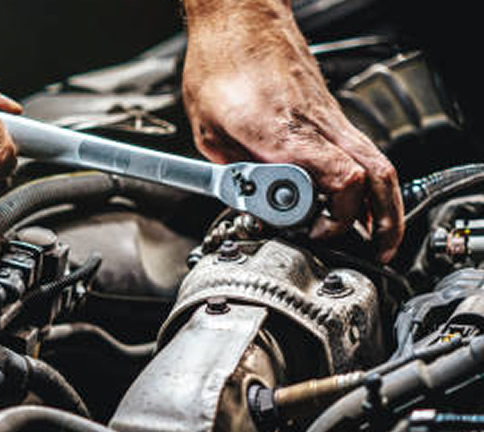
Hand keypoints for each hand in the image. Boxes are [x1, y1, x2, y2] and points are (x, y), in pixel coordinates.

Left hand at [181, 0, 403, 261]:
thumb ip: (232, 171)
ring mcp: (328, 117)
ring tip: (377, 237)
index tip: (309, 231)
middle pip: (373, 177)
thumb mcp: (206, 129)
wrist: (239, 18)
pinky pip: (362, 151)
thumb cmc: (221, 62)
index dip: (334, 216)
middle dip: (380, 222)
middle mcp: (315, 126)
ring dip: (383, 205)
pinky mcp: (329, 112)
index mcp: (282, 133)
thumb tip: (250, 201)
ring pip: (376, 163)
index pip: (339, 180)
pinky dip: (369, 182)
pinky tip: (356, 201)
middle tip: (372, 250)